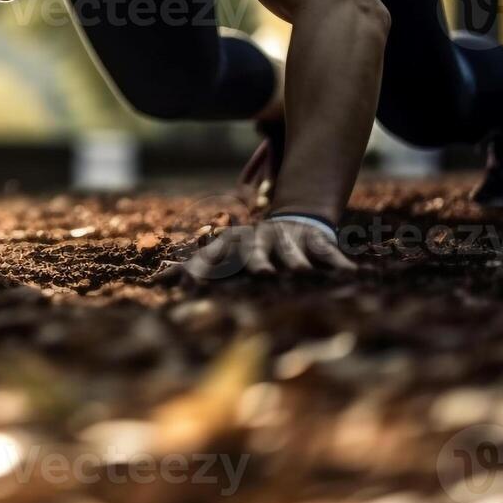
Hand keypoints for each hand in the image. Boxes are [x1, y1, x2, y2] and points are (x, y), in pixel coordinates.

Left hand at [164, 218, 354, 281]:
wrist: (291, 219)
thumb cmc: (248, 247)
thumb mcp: (221, 253)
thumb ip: (190, 267)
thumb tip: (153, 281)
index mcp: (235, 246)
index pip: (216, 256)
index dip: (205, 267)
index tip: (192, 283)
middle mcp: (260, 241)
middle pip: (256, 251)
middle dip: (258, 261)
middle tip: (260, 274)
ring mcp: (289, 240)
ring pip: (292, 251)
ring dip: (296, 260)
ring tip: (300, 271)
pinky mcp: (315, 242)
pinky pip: (327, 252)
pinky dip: (336, 261)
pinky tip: (349, 272)